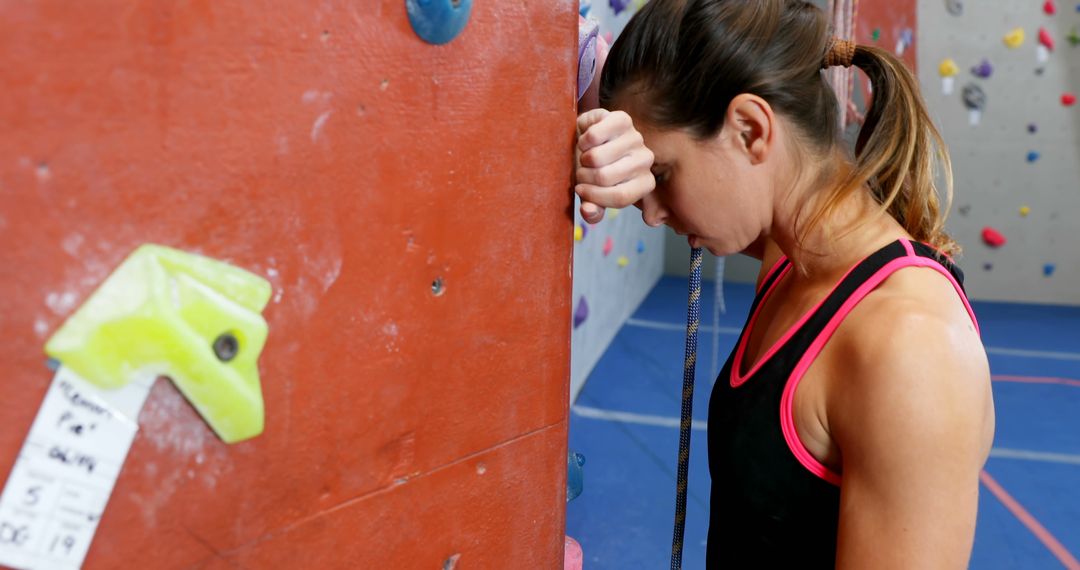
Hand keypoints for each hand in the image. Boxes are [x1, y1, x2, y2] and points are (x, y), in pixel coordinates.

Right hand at [574, 109, 655, 223]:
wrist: (587, 140)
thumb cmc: (593, 171)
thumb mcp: (593, 194)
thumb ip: (593, 209)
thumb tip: (589, 212)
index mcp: (645, 183)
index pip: (620, 197)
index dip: (594, 196)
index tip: (580, 190)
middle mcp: (646, 159)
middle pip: (605, 177)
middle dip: (584, 176)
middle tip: (581, 171)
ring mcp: (636, 137)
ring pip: (597, 157)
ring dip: (582, 158)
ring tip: (584, 157)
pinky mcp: (622, 119)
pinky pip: (594, 136)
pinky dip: (582, 141)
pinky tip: (585, 142)